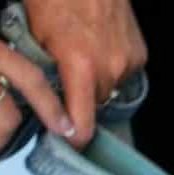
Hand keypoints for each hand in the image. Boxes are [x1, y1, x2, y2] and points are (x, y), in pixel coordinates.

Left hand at [21, 0, 143, 144]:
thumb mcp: (34, 32)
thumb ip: (43, 71)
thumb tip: (42, 97)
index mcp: (79, 65)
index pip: (83, 126)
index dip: (73, 138)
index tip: (66, 142)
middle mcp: (109, 68)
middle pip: (94, 107)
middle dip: (79, 100)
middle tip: (65, 82)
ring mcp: (127, 62)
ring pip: (108, 90)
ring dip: (95, 83)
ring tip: (82, 59)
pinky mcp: (139, 55)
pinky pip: (122, 75)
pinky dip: (110, 68)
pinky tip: (98, 48)